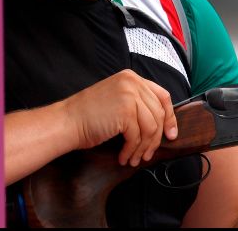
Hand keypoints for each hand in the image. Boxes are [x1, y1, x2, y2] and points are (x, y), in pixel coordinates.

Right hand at [62, 69, 177, 166]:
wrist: (67, 121)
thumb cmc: (88, 116)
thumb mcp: (117, 100)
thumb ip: (137, 104)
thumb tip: (162, 124)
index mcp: (132, 78)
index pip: (162, 96)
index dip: (170, 117)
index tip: (171, 133)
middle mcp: (132, 83)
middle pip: (159, 114)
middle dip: (156, 139)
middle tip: (148, 154)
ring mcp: (129, 96)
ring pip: (151, 128)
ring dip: (143, 148)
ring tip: (134, 158)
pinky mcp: (125, 112)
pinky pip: (137, 136)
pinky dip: (131, 150)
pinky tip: (124, 157)